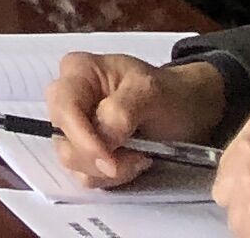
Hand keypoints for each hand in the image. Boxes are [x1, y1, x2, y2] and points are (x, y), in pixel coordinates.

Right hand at [44, 53, 229, 192]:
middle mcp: (68, 99)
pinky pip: (86, 176)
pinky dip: (112, 178)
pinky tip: (134, 162)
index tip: (111, 163)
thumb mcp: (150, 92)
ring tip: (140, 157)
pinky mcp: (84, 152)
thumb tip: (103, 137)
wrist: (187, 109)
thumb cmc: (168, 94)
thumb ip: (122, 110)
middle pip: (62, 138)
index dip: (82, 138)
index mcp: (78, 72)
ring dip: (109, 170)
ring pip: (72, 162)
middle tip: (137, 157)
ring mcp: (74, 128)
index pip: (64, 108)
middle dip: (98, 158)